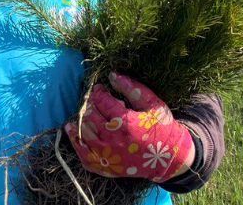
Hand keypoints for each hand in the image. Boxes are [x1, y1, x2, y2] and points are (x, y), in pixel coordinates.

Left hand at [65, 72, 193, 181]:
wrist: (171, 158)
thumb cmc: (162, 127)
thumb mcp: (152, 104)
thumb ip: (132, 88)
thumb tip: (112, 75)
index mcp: (126, 123)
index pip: (102, 102)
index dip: (98, 92)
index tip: (99, 88)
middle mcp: (114, 140)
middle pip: (90, 116)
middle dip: (89, 104)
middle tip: (93, 99)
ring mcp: (108, 156)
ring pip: (83, 134)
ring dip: (79, 120)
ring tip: (82, 111)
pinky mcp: (107, 168)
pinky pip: (84, 156)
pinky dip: (75, 142)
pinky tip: (71, 131)